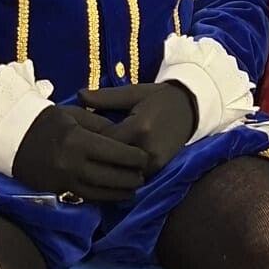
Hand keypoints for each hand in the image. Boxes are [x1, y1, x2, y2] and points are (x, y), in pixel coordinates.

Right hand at [12, 104, 147, 201]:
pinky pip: (83, 197)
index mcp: (78, 141)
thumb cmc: (46, 120)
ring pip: (98, 192)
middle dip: (129, 178)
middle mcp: (72, 164)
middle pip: (109, 177)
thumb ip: (100, 125)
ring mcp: (62, 180)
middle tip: (143, 176)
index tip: (144, 158)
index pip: (115, 153)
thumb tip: (123, 137)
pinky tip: (112, 195)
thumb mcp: (75, 114)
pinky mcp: (55, 190)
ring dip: (118, 193)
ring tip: (133, 189)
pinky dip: (101, 197)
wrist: (9, 136)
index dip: (133, 158)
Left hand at [78, 81, 198, 176]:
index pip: (104, 141)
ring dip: (107, 166)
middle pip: (110, 160)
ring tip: (93, 159)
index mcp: (139, 127)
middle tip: (80, 151)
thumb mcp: (133, 93)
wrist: (190, 109)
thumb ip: (105, 97)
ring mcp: (154, 162)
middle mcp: (146, 148)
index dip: (88, 139)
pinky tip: (110, 165)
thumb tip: (78, 95)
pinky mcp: (158, 169)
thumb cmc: (159, 98)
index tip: (78, 136)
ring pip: (120, 171)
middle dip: (95, 155)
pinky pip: (132, 175)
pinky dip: (120, 171)